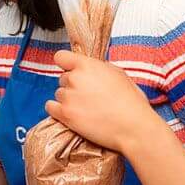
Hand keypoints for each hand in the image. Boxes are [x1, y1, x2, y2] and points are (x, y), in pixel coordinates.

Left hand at [43, 51, 161, 155]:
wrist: (133, 127)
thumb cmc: (131, 102)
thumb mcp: (119, 74)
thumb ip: (99, 68)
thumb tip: (91, 69)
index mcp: (87, 65)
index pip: (61, 57)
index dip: (66, 64)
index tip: (71, 70)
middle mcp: (74, 78)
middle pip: (63, 78)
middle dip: (73, 85)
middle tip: (88, 96)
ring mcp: (68, 97)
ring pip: (59, 94)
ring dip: (68, 100)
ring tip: (86, 108)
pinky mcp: (65, 114)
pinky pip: (50, 107)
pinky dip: (58, 110)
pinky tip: (71, 114)